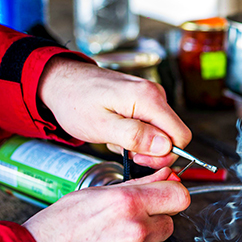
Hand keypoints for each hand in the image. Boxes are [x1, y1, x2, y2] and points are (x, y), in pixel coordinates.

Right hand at [23, 167, 188, 241]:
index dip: (173, 196)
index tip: (166, 199)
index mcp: (127, 203)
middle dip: (152, 223)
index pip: (179, 196)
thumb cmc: (57, 229)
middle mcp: (135, 230)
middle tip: (122, 226)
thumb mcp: (93, 195)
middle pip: (169, 223)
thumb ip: (137, 185)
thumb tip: (167, 174)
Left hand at [37, 56, 191, 168]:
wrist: (61, 82)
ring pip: (162, 133)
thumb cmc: (75, 101)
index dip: (165, 154)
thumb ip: (135, 136)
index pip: (180, 136)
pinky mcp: (145, 101)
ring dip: (142, 144)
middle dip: (152, 151)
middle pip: (173, 135)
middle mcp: (155, 94)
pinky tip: (118, 132)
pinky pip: (152, 126)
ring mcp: (151, 96)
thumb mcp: (102, 126)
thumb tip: (166, 147)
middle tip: (125, 152)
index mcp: (149, 98)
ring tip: (116, 139)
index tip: (140, 159)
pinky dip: (137, 135)